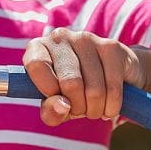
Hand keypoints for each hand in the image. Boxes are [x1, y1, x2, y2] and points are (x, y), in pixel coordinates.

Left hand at [23, 29, 146, 126]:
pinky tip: (108, 105)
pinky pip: (113, 88)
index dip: (49, 90)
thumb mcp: (54, 107)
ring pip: (94, 89)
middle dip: (77, 107)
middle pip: (70, 82)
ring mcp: (86, 39)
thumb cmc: (69, 93)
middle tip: (79, 110)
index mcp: (37, 47)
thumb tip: (62, 106)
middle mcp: (60, 37)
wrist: (106, 80)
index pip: (36, 65)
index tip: (58, 100)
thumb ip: (51, 112)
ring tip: (93, 107)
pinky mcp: (111, 46)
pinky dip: (111, 106)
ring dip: (95, 109)